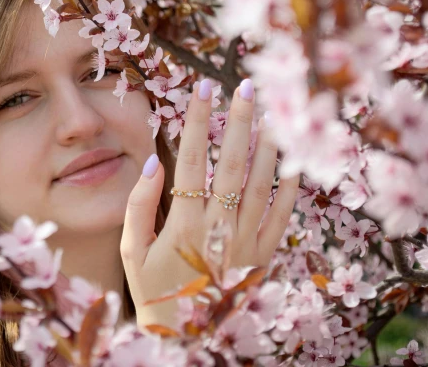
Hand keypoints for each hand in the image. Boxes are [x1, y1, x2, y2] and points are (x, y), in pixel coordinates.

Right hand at [120, 78, 299, 328]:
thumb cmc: (154, 293)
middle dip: (239, 121)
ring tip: (271, 111)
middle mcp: (218, 226)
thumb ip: (138, 206)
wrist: (187, 341)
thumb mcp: (132, 253)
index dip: (198, 120)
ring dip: (266, 145)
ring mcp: (246, 241)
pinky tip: (295, 160)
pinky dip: (290, 188)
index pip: (192, 159)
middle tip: (246, 86)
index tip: (203, 87)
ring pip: (260, 183)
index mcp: (182, 223)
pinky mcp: (264, 256)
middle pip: (231, 163)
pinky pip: (282, 217)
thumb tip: (153, 163)